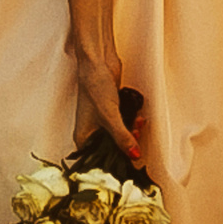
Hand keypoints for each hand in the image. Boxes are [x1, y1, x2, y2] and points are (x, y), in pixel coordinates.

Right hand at [73, 44, 141, 164]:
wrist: (98, 62)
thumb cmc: (95, 86)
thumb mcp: (110, 116)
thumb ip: (122, 137)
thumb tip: (133, 154)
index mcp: (83, 137)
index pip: (98, 159)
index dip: (114, 161)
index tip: (130, 160)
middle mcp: (91, 131)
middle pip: (111, 148)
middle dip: (127, 143)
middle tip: (136, 137)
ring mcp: (101, 121)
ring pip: (119, 135)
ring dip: (132, 131)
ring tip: (139, 124)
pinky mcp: (111, 111)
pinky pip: (123, 122)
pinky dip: (132, 121)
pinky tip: (139, 117)